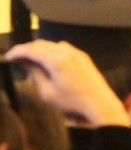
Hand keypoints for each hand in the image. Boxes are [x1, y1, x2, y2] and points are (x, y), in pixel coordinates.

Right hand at [6, 40, 129, 127]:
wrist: (101, 105)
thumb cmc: (73, 102)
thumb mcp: (47, 93)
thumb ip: (34, 75)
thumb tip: (24, 63)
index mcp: (56, 60)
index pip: (31, 50)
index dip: (17, 52)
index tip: (9, 57)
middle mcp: (67, 52)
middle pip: (41, 44)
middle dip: (28, 50)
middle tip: (19, 60)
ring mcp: (77, 53)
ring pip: (52, 45)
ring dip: (40, 50)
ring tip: (33, 63)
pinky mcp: (84, 58)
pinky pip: (64, 49)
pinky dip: (53, 52)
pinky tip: (50, 63)